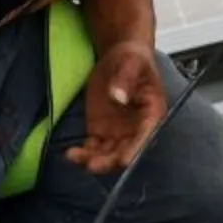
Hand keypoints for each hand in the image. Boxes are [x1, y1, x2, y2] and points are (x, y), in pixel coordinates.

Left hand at [63, 40, 166, 175]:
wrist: (119, 57)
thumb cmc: (132, 58)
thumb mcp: (131, 62)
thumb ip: (125, 79)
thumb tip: (118, 97)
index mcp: (152, 114)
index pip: (146, 136)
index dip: (136, 149)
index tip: (124, 160)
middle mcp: (136, 129)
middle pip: (126, 151)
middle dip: (110, 161)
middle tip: (92, 164)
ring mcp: (118, 133)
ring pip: (108, 154)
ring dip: (93, 160)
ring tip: (75, 157)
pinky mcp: (101, 132)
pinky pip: (93, 148)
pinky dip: (83, 154)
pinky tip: (71, 154)